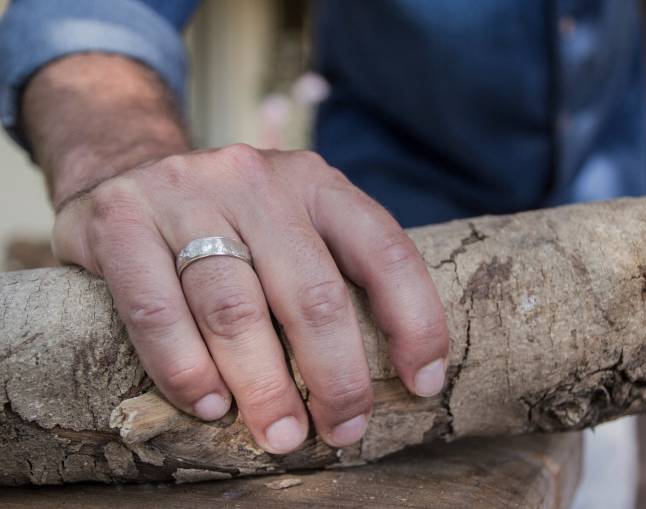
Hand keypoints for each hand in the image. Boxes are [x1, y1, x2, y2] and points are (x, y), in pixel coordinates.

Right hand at [52, 145, 449, 452]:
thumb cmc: (233, 219)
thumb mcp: (295, 222)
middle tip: (343, 429)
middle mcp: (257, 181)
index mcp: (316, 182)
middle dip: (336, 377)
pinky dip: (185, 369)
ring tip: (281, 435)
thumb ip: (333, 270)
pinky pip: (157, 312)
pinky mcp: (120, 220)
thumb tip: (390, 370)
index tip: (422, 384)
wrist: (131, 166)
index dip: (414, 322)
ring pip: (235, 309)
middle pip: (312, 294)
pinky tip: (208, 405)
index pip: (385, 252)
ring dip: (264, 387)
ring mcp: (186, 195)